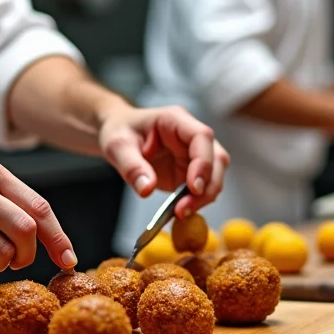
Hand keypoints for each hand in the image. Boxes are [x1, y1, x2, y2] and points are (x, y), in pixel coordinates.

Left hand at [97, 104, 229, 216]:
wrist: (118, 134)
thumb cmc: (119, 131)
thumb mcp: (117, 146)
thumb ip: (132, 166)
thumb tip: (147, 189)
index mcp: (176, 120)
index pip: (201, 136)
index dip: (203, 162)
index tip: (193, 188)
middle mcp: (191, 136)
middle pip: (216, 159)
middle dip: (207, 186)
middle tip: (184, 209)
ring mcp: (193, 154)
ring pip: (215, 175)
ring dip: (203, 197)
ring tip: (181, 213)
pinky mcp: (190, 171)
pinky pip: (202, 188)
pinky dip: (195, 201)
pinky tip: (180, 212)